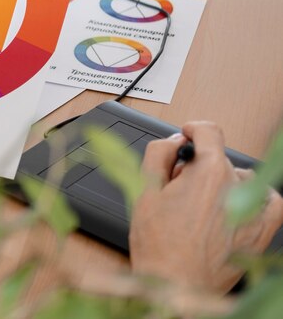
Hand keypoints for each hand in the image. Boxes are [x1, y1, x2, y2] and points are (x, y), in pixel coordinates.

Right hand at [129, 121, 282, 292]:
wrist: (176, 286)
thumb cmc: (158, 244)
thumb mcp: (144, 187)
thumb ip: (159, 153)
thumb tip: (175, 141)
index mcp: (208, 171)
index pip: (209, 131)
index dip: (194, 129)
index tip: (187, 136)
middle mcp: (236, 186)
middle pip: (219, 157)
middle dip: (198, 164)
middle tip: (179, 185)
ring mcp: (252, 210)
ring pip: (241, 177)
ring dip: (223, 181)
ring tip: (202, 203)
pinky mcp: (261, 232)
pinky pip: (270, 202)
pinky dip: (257, 197)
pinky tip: (237, 203)